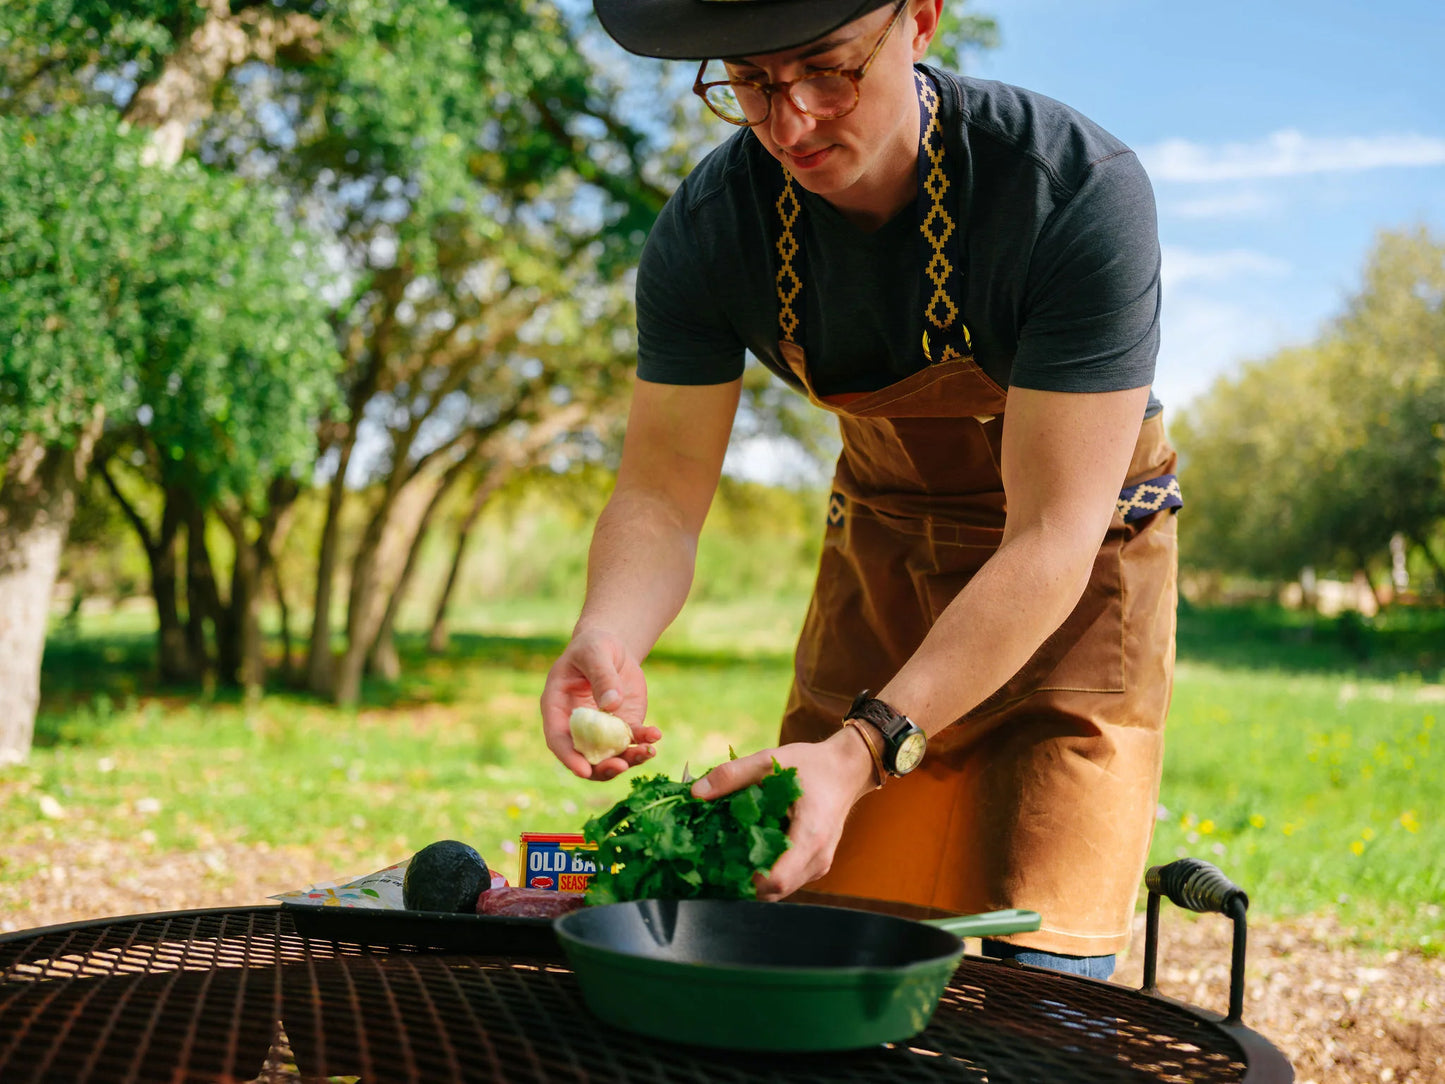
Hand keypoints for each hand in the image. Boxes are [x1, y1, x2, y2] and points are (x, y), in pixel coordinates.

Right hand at [540, 628, 660, 780]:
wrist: (613, 648)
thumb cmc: (594, 646)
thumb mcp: (595, 653)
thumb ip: (602, 676)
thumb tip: (612, 704)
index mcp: (557, 708)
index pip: (558, 739)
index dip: (569, 757)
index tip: (584, 771)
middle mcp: (576, 726)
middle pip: (584, 756)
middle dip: (602, 766)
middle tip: (622, 765)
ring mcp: (600, 730)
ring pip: (610, 755)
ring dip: (628, 759)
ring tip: (648, 751)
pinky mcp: (622, 726)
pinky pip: (631, 741)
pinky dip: (644, 742)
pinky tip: (656, 735)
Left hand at [690, 730, 876, 899]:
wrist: (848, 769)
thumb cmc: (812, 764)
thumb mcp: (770, 761)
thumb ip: (732, 776)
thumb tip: (695, 793)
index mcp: (810, 836)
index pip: (775, 880)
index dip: (744, 879)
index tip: (719, 863)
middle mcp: (818, 858)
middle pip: (774, 891)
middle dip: (743, 880)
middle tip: (717, 859)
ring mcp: (820, 865)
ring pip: (780, 890)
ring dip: (755, 878)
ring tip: (731, 854)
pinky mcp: (817, 865)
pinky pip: (788, 881)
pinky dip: (768, 872)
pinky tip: (751, 850)